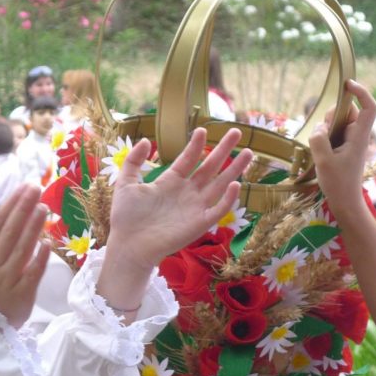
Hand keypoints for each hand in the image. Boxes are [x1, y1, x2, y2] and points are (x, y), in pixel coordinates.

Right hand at [0, 184, 50, 326]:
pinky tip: (48, 244)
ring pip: (20, 249)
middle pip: (9, 232)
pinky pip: (31, 273)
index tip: (24, 186)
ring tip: (44, 208)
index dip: (11, 204)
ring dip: (32, 228)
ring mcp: (8, 278)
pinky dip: (39, 259)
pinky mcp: (22, 293)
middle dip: (22, 208)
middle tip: (36, 188)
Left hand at [107, 127, 253, 270]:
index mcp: (170, 182)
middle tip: (236, 132)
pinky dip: (228, 198)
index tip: (203, 130)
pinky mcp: (200, 223)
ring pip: (220, 184)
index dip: (196, 145)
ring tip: (248, 152)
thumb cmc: (126, 218)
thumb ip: (134, 161)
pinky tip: (235, 184)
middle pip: (210, 167)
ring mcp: (195, 207)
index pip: (188, 159)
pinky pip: (218, 209)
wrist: (129, 245)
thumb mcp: (126, 184)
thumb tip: (146, 140)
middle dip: (224, 150)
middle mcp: (187, 192)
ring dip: (234, 168)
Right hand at [308, 80, 375, 220]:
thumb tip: (320, 126)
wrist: (345, 202)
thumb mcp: (323, 161)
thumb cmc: (338, 184)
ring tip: (320, 148)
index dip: (361, 92)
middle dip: (332, 115)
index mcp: (359, 137)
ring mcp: (350, 141)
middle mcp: (357, 136)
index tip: (347, 85)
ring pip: (337, 122)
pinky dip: (324, 136)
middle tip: (323, 133)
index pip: (369, 107)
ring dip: (326, 127)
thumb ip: (319, 139)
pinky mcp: (343, 147)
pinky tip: (319, 151)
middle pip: (347, 111)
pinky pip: (332, 132)